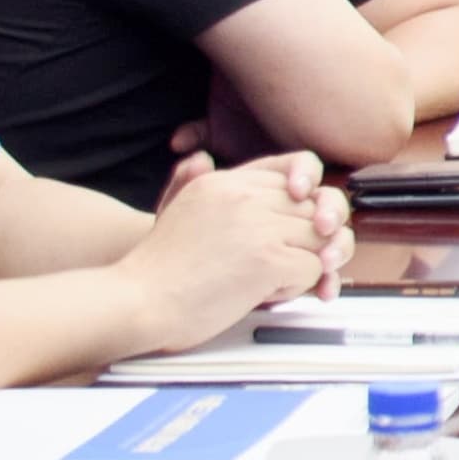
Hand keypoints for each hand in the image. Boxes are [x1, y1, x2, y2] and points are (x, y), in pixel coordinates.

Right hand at [130, 152, 346, 342]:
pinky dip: (296, 289)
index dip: (314, 194)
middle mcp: (245, 195)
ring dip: (304, 265)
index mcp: (226, 181)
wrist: (137, 301)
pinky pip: (313, 270)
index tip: (309, 217)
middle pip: (317, 205)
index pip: (299, 166)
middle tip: (300, 261)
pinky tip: (263, 294)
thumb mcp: (173, 210)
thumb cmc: (157, 268)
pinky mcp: (267, 259)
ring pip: (321, 238)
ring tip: (272, 280)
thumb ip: (190, 182)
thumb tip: (201, 158)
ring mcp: (258, 226)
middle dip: (316, 237)